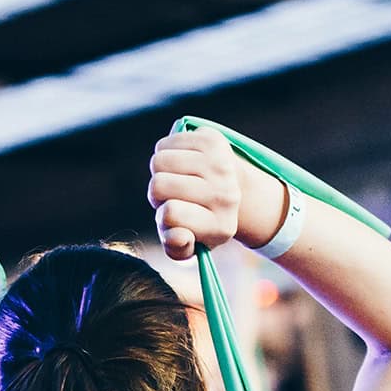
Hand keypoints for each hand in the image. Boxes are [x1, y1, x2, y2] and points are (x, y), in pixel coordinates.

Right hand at [147, 128, 261, 259]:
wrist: (233, 189)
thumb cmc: (200, 221)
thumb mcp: (190, 245)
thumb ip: (178, 249)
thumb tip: (178, 236)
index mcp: (220, 226)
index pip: (170, 214)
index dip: (162, 216)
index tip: (174, 217)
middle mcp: (226, 195)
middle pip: (158, 185)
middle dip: (157, 193)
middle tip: (172, 196)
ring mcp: (221, 164)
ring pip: (159, 161)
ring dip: (159, 172)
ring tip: (175, 179)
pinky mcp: (212, 140)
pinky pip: (166, 143)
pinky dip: (165, 153)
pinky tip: (180, 163)